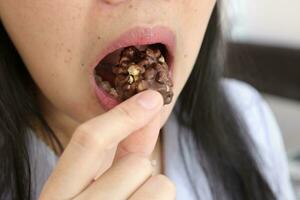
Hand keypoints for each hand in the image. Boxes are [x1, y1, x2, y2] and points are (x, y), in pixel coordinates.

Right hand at [39, 90, 175, 199]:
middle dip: (140, 169)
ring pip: (160, 184)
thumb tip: (148, 109)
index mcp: (58, 194)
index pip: (88, 141)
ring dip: (154, 189)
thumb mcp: (95, 180)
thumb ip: (120, 146)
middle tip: (125, 188)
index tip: (152, 97)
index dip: (124, 114)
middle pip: (136, 164)